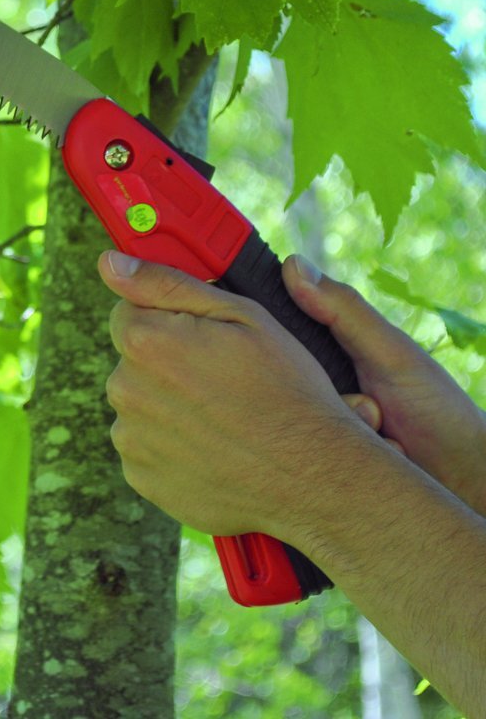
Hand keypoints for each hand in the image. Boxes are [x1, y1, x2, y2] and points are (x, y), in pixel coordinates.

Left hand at [98, 251, 376, 538]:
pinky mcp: (140, 476)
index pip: (126, 311)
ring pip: (139, 402)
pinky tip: (212, 445)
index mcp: (145, 342)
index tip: (199, 335)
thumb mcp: (241, 315)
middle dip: (167, 361)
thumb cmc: (286, 389)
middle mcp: (125, 389)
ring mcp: (130, 438)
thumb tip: (110, 262)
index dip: (165, 318)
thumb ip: (165, 283)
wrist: (314, 477)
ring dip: (168, 403)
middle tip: (221, 379)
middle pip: (132, 359)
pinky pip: (145, 444)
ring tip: (221, 415)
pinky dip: (170, 442)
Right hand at [282, 255, 485, 515]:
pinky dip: (349, 457)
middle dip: (334, 396)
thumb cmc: (437, 409)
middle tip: (373, 405)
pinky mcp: (320, 463)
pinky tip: (375, 459)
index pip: (279, 334)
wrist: (464, 479)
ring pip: (299, 419)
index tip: (308, 352)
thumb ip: (343, 310)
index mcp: (327, 353)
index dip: (279, 339)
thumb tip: (293, 263)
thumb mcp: (390, 352)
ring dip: (348, 426)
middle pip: (284, 380)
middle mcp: (316, 388)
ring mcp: (318, 426)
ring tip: (382, 433)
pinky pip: (312, 454)